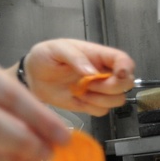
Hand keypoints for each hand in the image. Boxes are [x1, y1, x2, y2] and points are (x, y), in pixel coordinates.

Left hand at [20, 39, 135, 115]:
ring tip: (80, 91)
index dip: (126, 68)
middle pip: (127, 83)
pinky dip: (92, 108)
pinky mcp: (90, 103)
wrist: (32, 76)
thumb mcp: (57, 49)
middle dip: (111, 87)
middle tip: (88, 83)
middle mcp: (103, 72)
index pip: (124, 60)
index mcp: (98, 55)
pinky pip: (103, 111)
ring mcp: (98, 89)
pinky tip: (78, 98)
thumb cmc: (45, 56)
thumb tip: (92, 72)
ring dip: (101, 99)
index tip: (118, 75)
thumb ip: (75, 57)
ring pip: (118, 100)